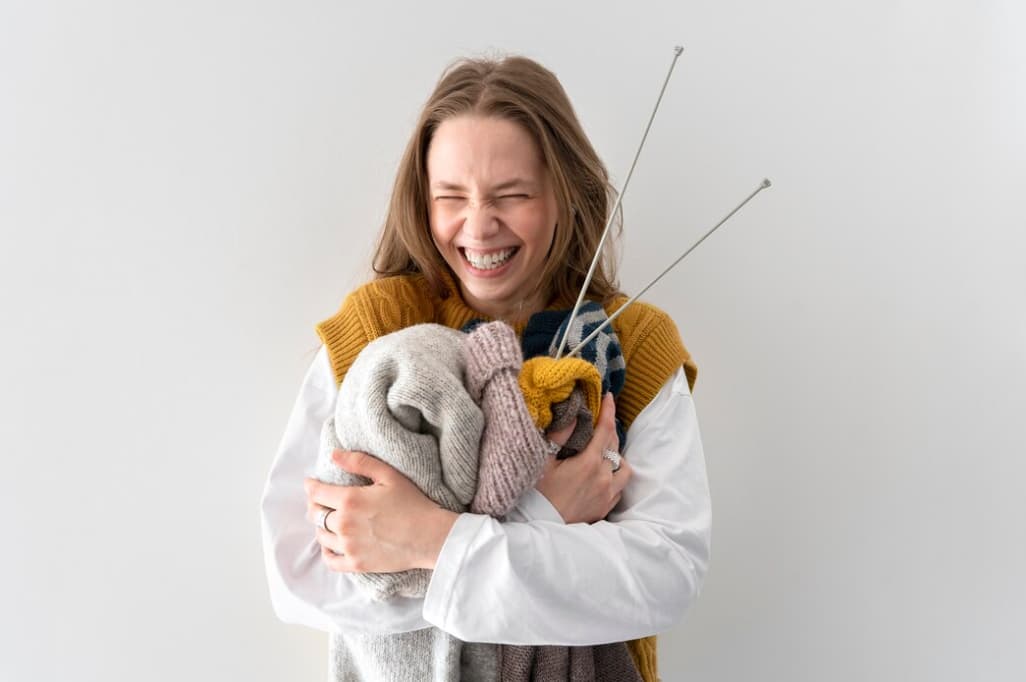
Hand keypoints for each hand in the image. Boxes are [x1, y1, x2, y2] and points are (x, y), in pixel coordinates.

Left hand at [304, 450, 457, 572]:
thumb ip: (359, 462)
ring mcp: (349, 546)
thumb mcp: (388, 475)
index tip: (311, 483)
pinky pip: (330, 560)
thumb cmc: (412, 503)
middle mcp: (344, 524)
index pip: (316, 493)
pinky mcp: (356, 564)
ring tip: (328, 520)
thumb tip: (334, 455)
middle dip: (314, 504)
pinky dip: (326, 551)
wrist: (430, 536)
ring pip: (320, 535)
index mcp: (349, 500)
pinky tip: (331, 544)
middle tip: (320, 500)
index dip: (311, 486)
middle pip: (315, 514)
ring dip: (321, 526)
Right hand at [535, 393, 631, 523]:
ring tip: (603, 452)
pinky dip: (615, 476)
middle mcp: (604, 477)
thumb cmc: (538, 494)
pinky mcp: (606, 507)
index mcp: (589, 462)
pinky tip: (602, 475)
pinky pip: (620, 487)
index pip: (605, 429)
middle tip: (601, 421)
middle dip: (609, 430)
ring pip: (624, 467)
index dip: (608, 410)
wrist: (541, 526)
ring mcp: (608, 494)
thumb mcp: (543, 461)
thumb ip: (559, 436)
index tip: (609, 397)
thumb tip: (572, 415)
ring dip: (616, 456)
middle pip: (614, 445)